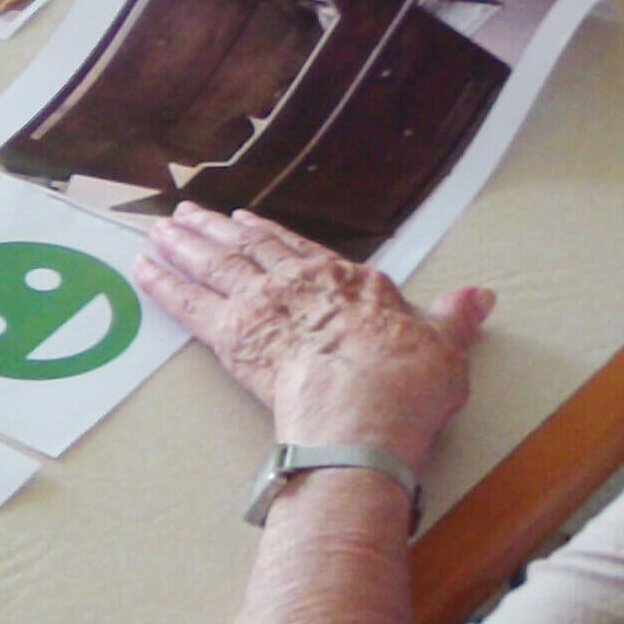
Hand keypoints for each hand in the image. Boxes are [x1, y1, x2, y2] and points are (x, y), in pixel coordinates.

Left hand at [135, 203, 492, 470]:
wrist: (364, 410)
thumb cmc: (407, 384)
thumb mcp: (444, 347)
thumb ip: (454, 318)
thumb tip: (482, 295)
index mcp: (346, 281)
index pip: (299, 249)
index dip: (269, 234)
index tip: (245, 220)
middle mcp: (297, 283)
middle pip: (247, 249)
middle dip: (214, 230)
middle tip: (185, 213)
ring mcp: (261, 305)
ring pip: (213, 264)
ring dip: (182, 244)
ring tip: (157, 229)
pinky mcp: (229, 335)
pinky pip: (187, 302)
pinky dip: (162, 282)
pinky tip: (141, 267)